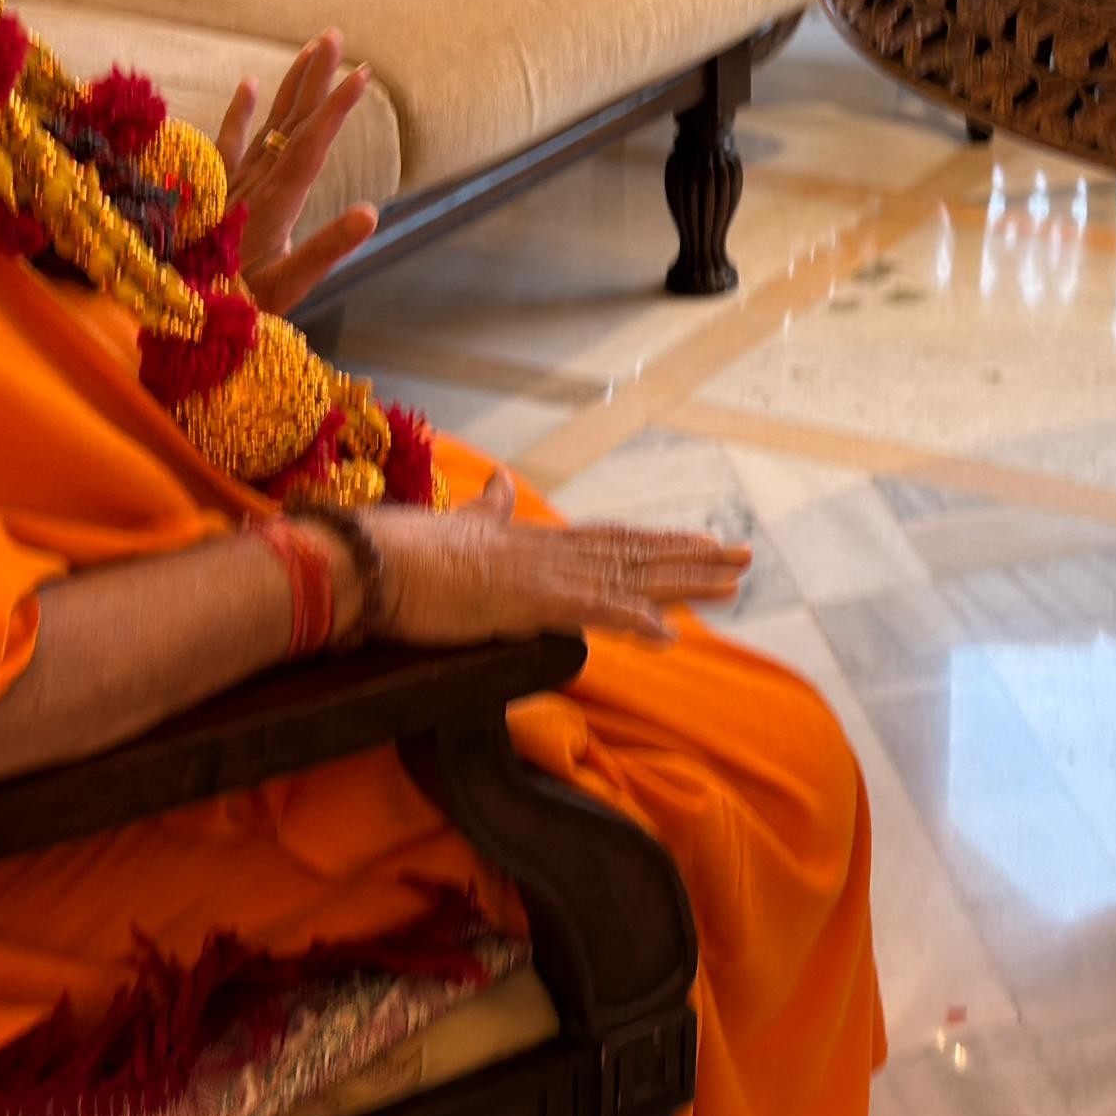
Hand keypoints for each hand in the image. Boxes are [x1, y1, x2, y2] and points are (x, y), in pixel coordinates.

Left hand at [220, 31, 377, 315]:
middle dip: (315, 78)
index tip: (362, 73)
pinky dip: (239, 112)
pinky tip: (249, 84)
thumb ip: (326, 249)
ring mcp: (232, 182)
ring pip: (267, 123)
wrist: (172, 311)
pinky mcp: (214, 189)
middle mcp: (254, 183)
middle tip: (334, 36)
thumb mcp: (287, 287)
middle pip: (291, 121)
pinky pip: (226, 142)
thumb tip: (371, 213)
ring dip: (290, 86)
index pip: (313, 143)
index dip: (337, 107)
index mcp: (276, 202)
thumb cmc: (238, 304)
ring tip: (310, 50)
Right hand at [353, 506, 752, 647]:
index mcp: (537, 543)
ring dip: (683, 582)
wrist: (372, 562)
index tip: (700, 545)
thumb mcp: (459, 529)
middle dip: (690, 559)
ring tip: (731, 582)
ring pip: (630, 577)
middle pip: (635, 555)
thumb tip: (500, 481)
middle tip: (743, 559)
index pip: (612, 542)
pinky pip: (594, 613)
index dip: (658, 546)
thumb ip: (486, 510)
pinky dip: (634, 622)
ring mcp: (545, 575)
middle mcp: (552, 553)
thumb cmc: (407, 554)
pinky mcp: (530, 601)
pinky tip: (670, 634)